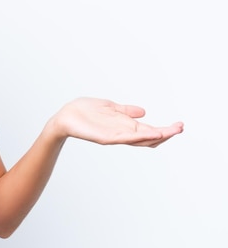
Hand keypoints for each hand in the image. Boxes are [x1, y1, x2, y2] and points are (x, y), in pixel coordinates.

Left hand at [51, 97, 183, 146]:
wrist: (65, 116)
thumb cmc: (85, 112)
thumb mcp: (110, 107)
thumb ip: (126, 111)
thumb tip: (143, 112)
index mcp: (125, 126)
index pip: (150, 131)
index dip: (165, 129)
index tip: (180, 125)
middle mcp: (122, 133)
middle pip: (149, 138)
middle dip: (166, 133)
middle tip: (181, 128)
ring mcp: (114, 136)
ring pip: (139, 140)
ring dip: (156, 136)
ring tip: (171, 131)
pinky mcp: (105, 137)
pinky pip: (123, 139)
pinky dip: (136, 137)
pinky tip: (148, 134)